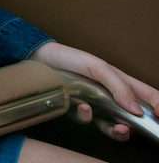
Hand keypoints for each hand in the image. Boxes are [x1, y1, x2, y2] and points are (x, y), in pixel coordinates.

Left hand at [32, 42, 158, 140]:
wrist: (41, 58)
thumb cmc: (72, 58)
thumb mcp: (98, 67)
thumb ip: (119, 86)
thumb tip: (137, 110)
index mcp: (122, 82)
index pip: (147, 96)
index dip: (158, 106)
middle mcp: (112, 96)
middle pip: (133, 117)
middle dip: (137, 127)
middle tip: (130, 128)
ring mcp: (96, 104)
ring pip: (112, 125)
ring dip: (116, 130)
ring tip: (118, 128)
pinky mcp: (78, 110)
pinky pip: (87, 120)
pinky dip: (87, 116)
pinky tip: (83, 107)